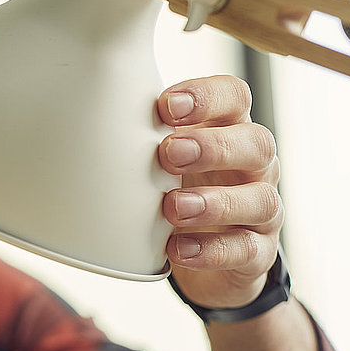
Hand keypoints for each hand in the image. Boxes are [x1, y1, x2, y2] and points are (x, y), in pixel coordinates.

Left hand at [157, 75, 282, 309]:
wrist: (205, 253)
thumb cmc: (179, 189)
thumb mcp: (161, 159)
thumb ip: (141, 138)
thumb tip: (88, 118)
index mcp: (229, 132)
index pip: (235, 98)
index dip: (207, 97)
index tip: (167, 106)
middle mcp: (254, 167)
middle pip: (256, 144)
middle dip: (213, 146)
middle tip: (169, 153)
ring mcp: (261, 210)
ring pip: (260, 200)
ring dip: (215, 203)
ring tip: (173, 207)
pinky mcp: (259, 251)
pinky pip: (247, 250)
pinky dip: (213, 251)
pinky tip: (180, 249)